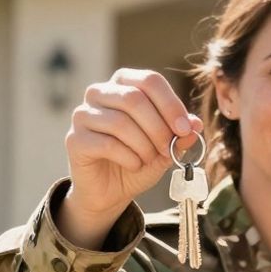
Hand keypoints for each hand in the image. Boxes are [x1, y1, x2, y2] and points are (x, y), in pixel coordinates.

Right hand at [59, 68, 202, 244]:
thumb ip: (180, 134)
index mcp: (124, 84)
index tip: (185, 129)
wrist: (111, 190)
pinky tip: (134, 165)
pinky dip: (128, 157)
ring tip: (149, 159)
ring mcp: (83, 114)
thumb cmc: (139, 160)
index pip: (150, 81)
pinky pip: (107, 144)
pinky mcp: (75, 139)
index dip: (171, 104)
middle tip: (168, 149)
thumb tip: (195, 124)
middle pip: (134, 99)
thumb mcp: (166, 147)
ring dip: (144, 146)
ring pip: (120, 122)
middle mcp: (99, 93)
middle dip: (158, 128)